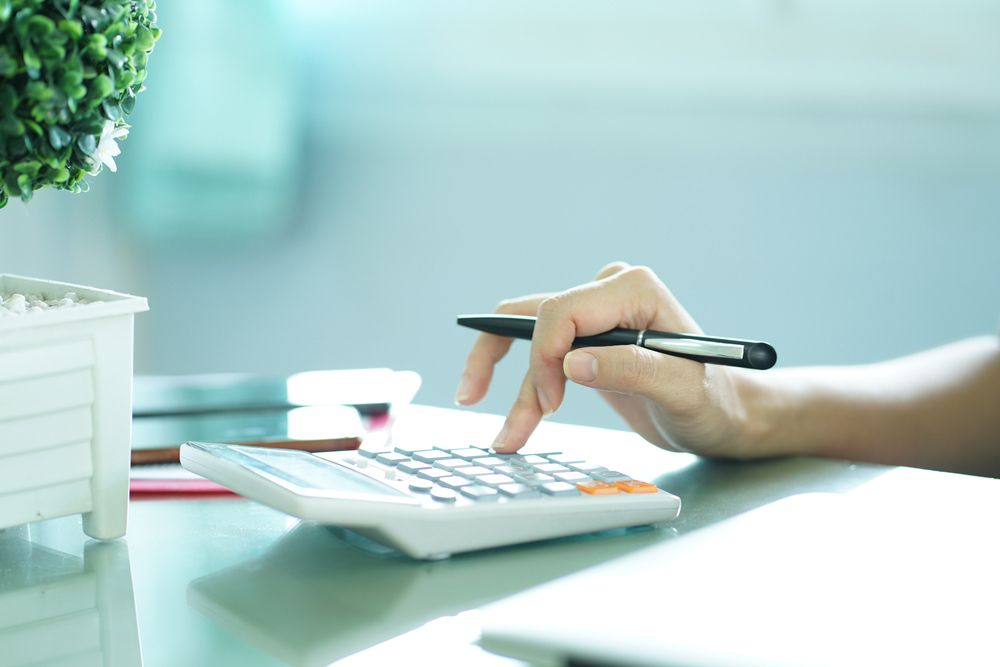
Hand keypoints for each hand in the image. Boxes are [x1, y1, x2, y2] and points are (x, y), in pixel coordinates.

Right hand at [455, 262, 761, 456]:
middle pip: (534, 320)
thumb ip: (632, 370)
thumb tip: (572, 364)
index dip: (544, 359)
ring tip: (505, 437)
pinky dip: (521, 382)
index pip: (562, 311)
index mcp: (634, 289)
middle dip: (513, 371)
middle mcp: (610, 291)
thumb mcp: (681, 392)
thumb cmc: (713, 402)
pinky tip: (512, 416)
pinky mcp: (587, 337)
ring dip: (512, 388)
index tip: (551, 406)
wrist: (722, 416)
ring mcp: (597, 312)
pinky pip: (539, 352)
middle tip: (502, 421)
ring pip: (528, 339)